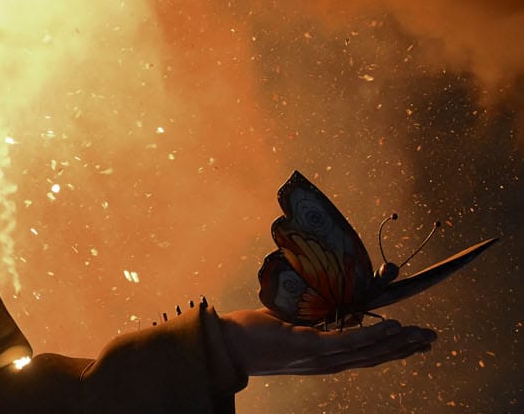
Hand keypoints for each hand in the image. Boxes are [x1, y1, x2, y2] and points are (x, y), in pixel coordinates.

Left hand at [220, 307, 434, 375]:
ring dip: (398, 342)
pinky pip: (347, 340)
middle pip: (374, 356)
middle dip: (405, 348)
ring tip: (422, 333)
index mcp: (324, 358)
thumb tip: (330, 294)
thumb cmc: (255, 333)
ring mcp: (318, 356)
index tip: (418, 342)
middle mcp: (325, 362)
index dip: (394, 350)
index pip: (366, 355)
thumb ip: (314, 315)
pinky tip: (394, 327)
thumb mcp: (292, 322)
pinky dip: (372, 334)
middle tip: (432, 339)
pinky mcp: (308, 346)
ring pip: (367, 350)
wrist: (225, 343)